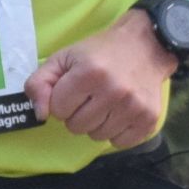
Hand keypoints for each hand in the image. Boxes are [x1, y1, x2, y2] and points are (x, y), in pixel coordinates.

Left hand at [26, 13, 178, 146]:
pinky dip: (116, 132)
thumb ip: (40, 83)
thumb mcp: (64, 58)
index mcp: (88, 74)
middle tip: (90, 96)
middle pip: (76, 126)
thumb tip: (40, 114)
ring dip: (96, 123)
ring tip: (106, 103)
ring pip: (97, 136)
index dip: (62, 99)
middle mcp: (113, 92)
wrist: (146, 45)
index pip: (58, 110)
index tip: (74, 88)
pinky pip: (119, 142)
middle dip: (78, 113)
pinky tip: (120, 113)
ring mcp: (133, 107)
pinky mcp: (149, 119)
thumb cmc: (100, 52)